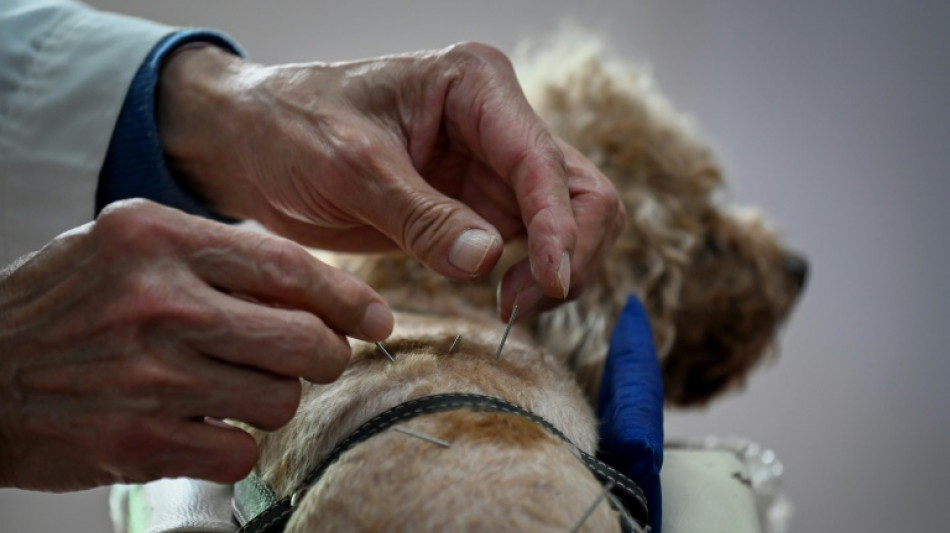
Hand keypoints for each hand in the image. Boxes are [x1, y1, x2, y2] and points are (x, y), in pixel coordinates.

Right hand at [0, 200, 391, 490]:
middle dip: (325, 356)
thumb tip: (309, 283)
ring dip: (273, 401)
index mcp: (156, 237)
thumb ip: (212, 254)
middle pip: (302, 340)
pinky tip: (204, 426)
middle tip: (315, 359)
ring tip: (236, 390)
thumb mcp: (126, 247)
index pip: (286, 266)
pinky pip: (239, 452)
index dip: (346, 297)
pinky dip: (234, 445)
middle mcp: (156, 300)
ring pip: (280, 401)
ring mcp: (146, 374)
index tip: (377, 318)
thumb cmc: (64, 306)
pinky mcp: (137, 440)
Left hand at [157, 43, 624, 318]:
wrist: (248, 144)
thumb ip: (421, 216)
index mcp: (474, 85)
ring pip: (567, 222)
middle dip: (570, 250)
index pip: (542, 161)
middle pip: (581, 190)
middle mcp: (497, 121)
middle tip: (522, 303)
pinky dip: (530, 277)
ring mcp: (491, 166)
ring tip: (507, 307)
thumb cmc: (288, 128)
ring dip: (556, 270)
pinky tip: (499, 300)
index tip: (546, 283)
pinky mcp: (476, 206)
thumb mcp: (349, 169)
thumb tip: (489, 261)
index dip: (557, 226)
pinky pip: (529, 245)